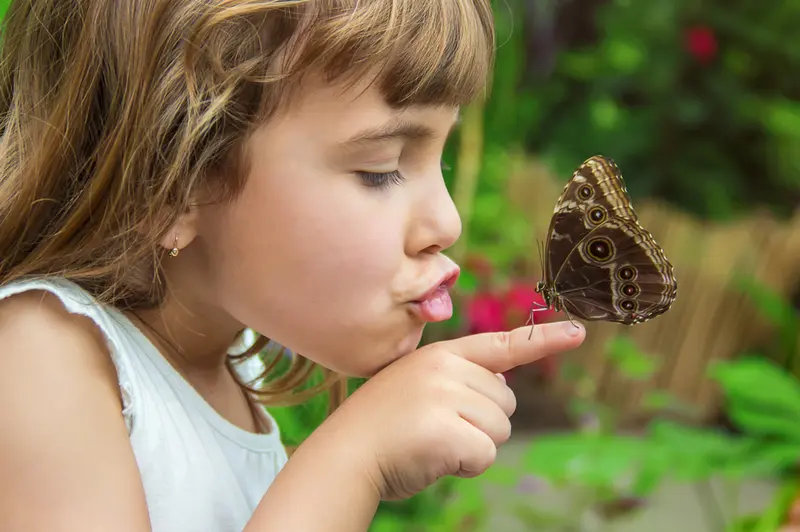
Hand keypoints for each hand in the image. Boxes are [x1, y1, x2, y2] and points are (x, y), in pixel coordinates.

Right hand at [314, 321, 585, 499]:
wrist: (345, 453)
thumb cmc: (384, 426)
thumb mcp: (417, 385)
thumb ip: (457, 379)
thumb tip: (502, 384)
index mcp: (441, 354)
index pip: (501, 345)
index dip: (544, 340)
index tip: (579, 333)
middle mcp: (447, 368)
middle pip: (506, 402)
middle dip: (482, 423)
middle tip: (437, 427)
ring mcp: (446, 397)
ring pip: (500, 430)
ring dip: (474, 445)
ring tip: (431, 440)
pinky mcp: (448, 431)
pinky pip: (485, 455)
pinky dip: (465, 466)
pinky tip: (433, 457)